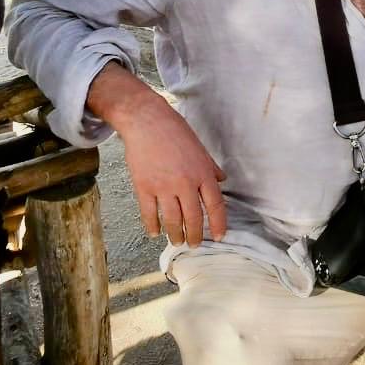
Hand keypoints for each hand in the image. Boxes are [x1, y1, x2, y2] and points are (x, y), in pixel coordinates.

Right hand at [115, 91, 226, 246]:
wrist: (146, 120)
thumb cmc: (175, 131)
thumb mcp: (200, 148)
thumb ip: (210, 167)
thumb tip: (222, 180)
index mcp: (202, 173)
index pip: (215, 205)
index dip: (218, 224)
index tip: (219, 236)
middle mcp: (185, 183)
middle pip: (193, 218)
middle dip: (195, 235)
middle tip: (194, 244)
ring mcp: (163, 187)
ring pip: (172, 221)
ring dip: (176, 235)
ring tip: (177, 242)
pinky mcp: (143, 187)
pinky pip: (149, 213)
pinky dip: (153, 226)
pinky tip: (155, 233)